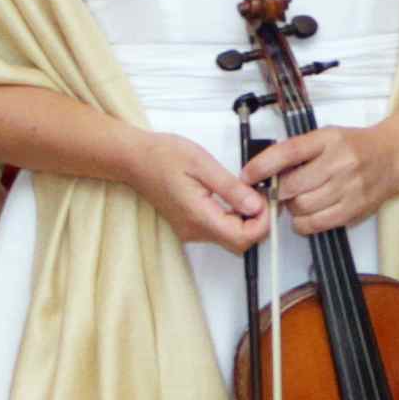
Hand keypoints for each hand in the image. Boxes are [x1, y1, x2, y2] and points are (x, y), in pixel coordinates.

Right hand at [126, 127, 272, 253]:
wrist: (133, 159)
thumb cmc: (162, 156)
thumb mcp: (202, 164)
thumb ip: (230, 188)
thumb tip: (255, 205)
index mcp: (198, 216)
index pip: (242, 238)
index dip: (261, 223)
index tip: (264, 200)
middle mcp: (194, 230)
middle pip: (239, 243)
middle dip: (257, 223)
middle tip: (259, 195)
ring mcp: (190, 231)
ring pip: (230, 238)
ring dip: (245, 221)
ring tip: (246, 192)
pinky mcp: (189, 226)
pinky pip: (218, 230)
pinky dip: (232, 218)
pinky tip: (232, 197)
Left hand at [244, 118, 397, 236]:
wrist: (393, 156)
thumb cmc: (355, 146)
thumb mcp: (326, 136)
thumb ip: (298, 151)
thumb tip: (263, 170)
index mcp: (328, 140)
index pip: (289, 152)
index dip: (263, 166)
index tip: (247, 175)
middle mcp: (339, 163)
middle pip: (292, 186)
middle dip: (277, 191)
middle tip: (275, 191)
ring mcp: (348, 188)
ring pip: (302, 207)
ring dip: (291, 207)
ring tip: (297, 200)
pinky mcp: (354, 209)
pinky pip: (316, 224)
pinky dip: (303, 223)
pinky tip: (305, 215)